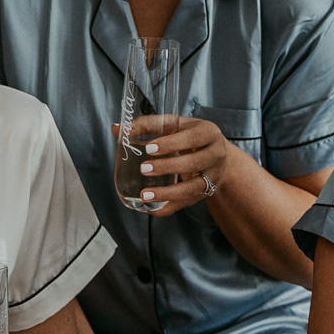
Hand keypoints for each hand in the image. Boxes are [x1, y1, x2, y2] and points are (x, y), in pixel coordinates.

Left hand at [117, 116, 235, 216]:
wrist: (216, 153)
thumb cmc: (189, 135)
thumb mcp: (174, 124)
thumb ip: (147, 125)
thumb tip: (117, 129)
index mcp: (208, 132)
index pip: (192, 138)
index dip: (171, 143)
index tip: (149, 148)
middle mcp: (215, 154)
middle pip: (195, 162)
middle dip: (168, 167)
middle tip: (144, 169)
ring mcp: (212, 176)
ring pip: (193, 187)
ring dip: (168, 193)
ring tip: (144, 195)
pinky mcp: (205, 192)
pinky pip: (187, 202)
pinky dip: (169, 207)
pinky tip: (151, 209)